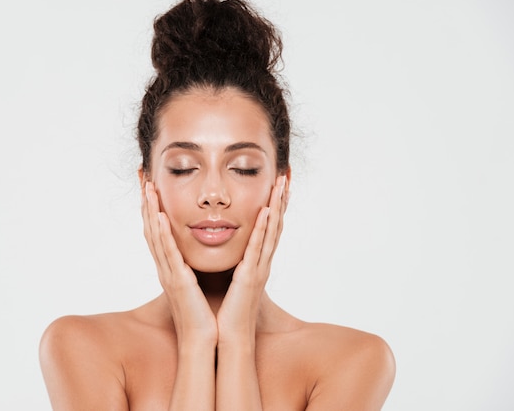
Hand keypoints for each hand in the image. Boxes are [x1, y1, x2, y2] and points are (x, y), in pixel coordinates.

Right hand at [142, 181, 217, 344]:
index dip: (151, 210)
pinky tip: (162, 216)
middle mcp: (165, 268)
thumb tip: (193, 254)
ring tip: (148, 189)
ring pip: (156, 237)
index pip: (157, 232)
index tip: (150, 188)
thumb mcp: (194, 285)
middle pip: (151, 230)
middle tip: (143, 180)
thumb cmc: (201, 314)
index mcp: (170, 268)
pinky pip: (169, 253)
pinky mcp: (179, 282)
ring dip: (152, 212)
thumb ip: (190, 267)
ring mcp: (169, 274)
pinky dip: (164, 234)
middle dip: (147, 204)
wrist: (202, 340)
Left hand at [216, 175, 288, 341]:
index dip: (274, 206)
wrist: (227, 337)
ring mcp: (258, 269)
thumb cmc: (227, 311)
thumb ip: (234, 264)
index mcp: (255, 263)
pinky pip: (257, 249)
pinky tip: (266, 211)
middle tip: (285, 176)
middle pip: (275, 225)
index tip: (277, 185)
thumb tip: (230, 251)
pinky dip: (263, 229)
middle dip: (280, 199)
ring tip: (281, 184)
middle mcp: (261, 263)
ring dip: (276, 206)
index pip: (268, 228)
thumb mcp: (232, 281)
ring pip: (271, 231)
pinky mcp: (250, 277)